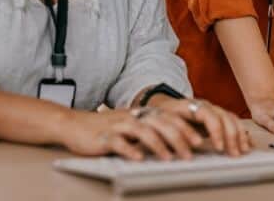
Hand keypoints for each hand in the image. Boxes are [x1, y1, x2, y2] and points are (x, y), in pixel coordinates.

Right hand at [58, 102, 243, 160]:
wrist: (72, 124)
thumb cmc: (104, 130)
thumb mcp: (129, 128)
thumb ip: (149, 132)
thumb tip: (175, 145)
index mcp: (140, 114)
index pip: (168, 118)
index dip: (185, 128)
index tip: (200, 141)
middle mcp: (131, 117)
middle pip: (159, 123)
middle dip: (178, 138)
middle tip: (191, 154)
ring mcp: (117, 126)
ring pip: (142, 131)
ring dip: (158, 145)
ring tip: (169, 158)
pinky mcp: (103, 137)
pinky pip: (118, 142)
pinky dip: (129, 150)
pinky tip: (138, 159)